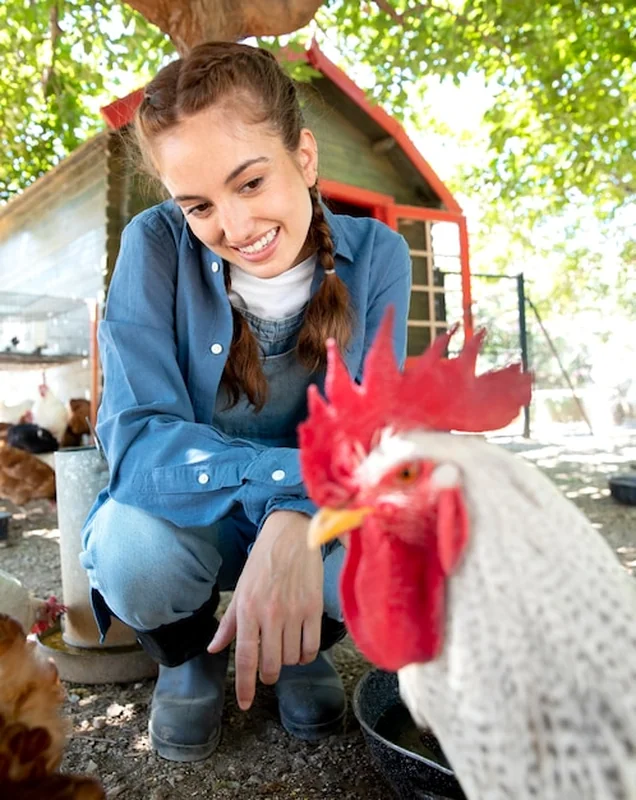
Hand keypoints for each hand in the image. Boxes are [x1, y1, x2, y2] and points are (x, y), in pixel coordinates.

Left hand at [207, 510, 323, 710]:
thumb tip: (213, 648)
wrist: (291, 535)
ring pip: (292, 658)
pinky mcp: (314, 608)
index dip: (245, 686)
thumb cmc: (263, 561)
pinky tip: (301, 646)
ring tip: (285, 646)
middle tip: (269, 670)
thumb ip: (229, 622)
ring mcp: (293, 612)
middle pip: (271, 664)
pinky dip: (306, 654)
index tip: (245, 704)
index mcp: (247, 609)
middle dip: (269, 675)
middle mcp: (269, 614)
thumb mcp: (240, 589)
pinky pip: (312, 647)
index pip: (244, 657)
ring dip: (288, 661)